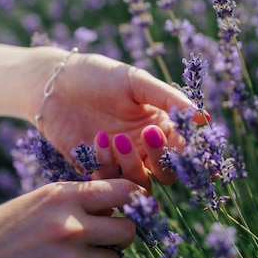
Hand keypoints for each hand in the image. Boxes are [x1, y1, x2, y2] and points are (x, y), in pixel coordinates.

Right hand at [0, 178, 136, 257]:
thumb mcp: (34, 202)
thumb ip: (73, 201)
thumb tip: (113, 208)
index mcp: (63, 196)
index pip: (122, 191)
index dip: (133, 199)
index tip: (132, 207)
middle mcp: (72, 225)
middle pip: (128, 230)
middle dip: (120, 235)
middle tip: (104, 238)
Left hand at [26, 52, 206, 187]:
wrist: (53, 83)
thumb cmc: (97, 75)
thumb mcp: (135, 81)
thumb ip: (168, 98)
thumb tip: (204, 117)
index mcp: (159, 126)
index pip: (183, 149)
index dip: (188, 151)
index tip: (185, 143)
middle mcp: (143, 149)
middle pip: (166, 173)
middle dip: (162, 159)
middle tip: (149, 133)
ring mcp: (119, 162)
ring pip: (139, 182)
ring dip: (132, 164)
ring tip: (116, 136)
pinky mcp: (95, 170)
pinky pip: (108, 181)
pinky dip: (107, 165)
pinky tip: (98, 139)